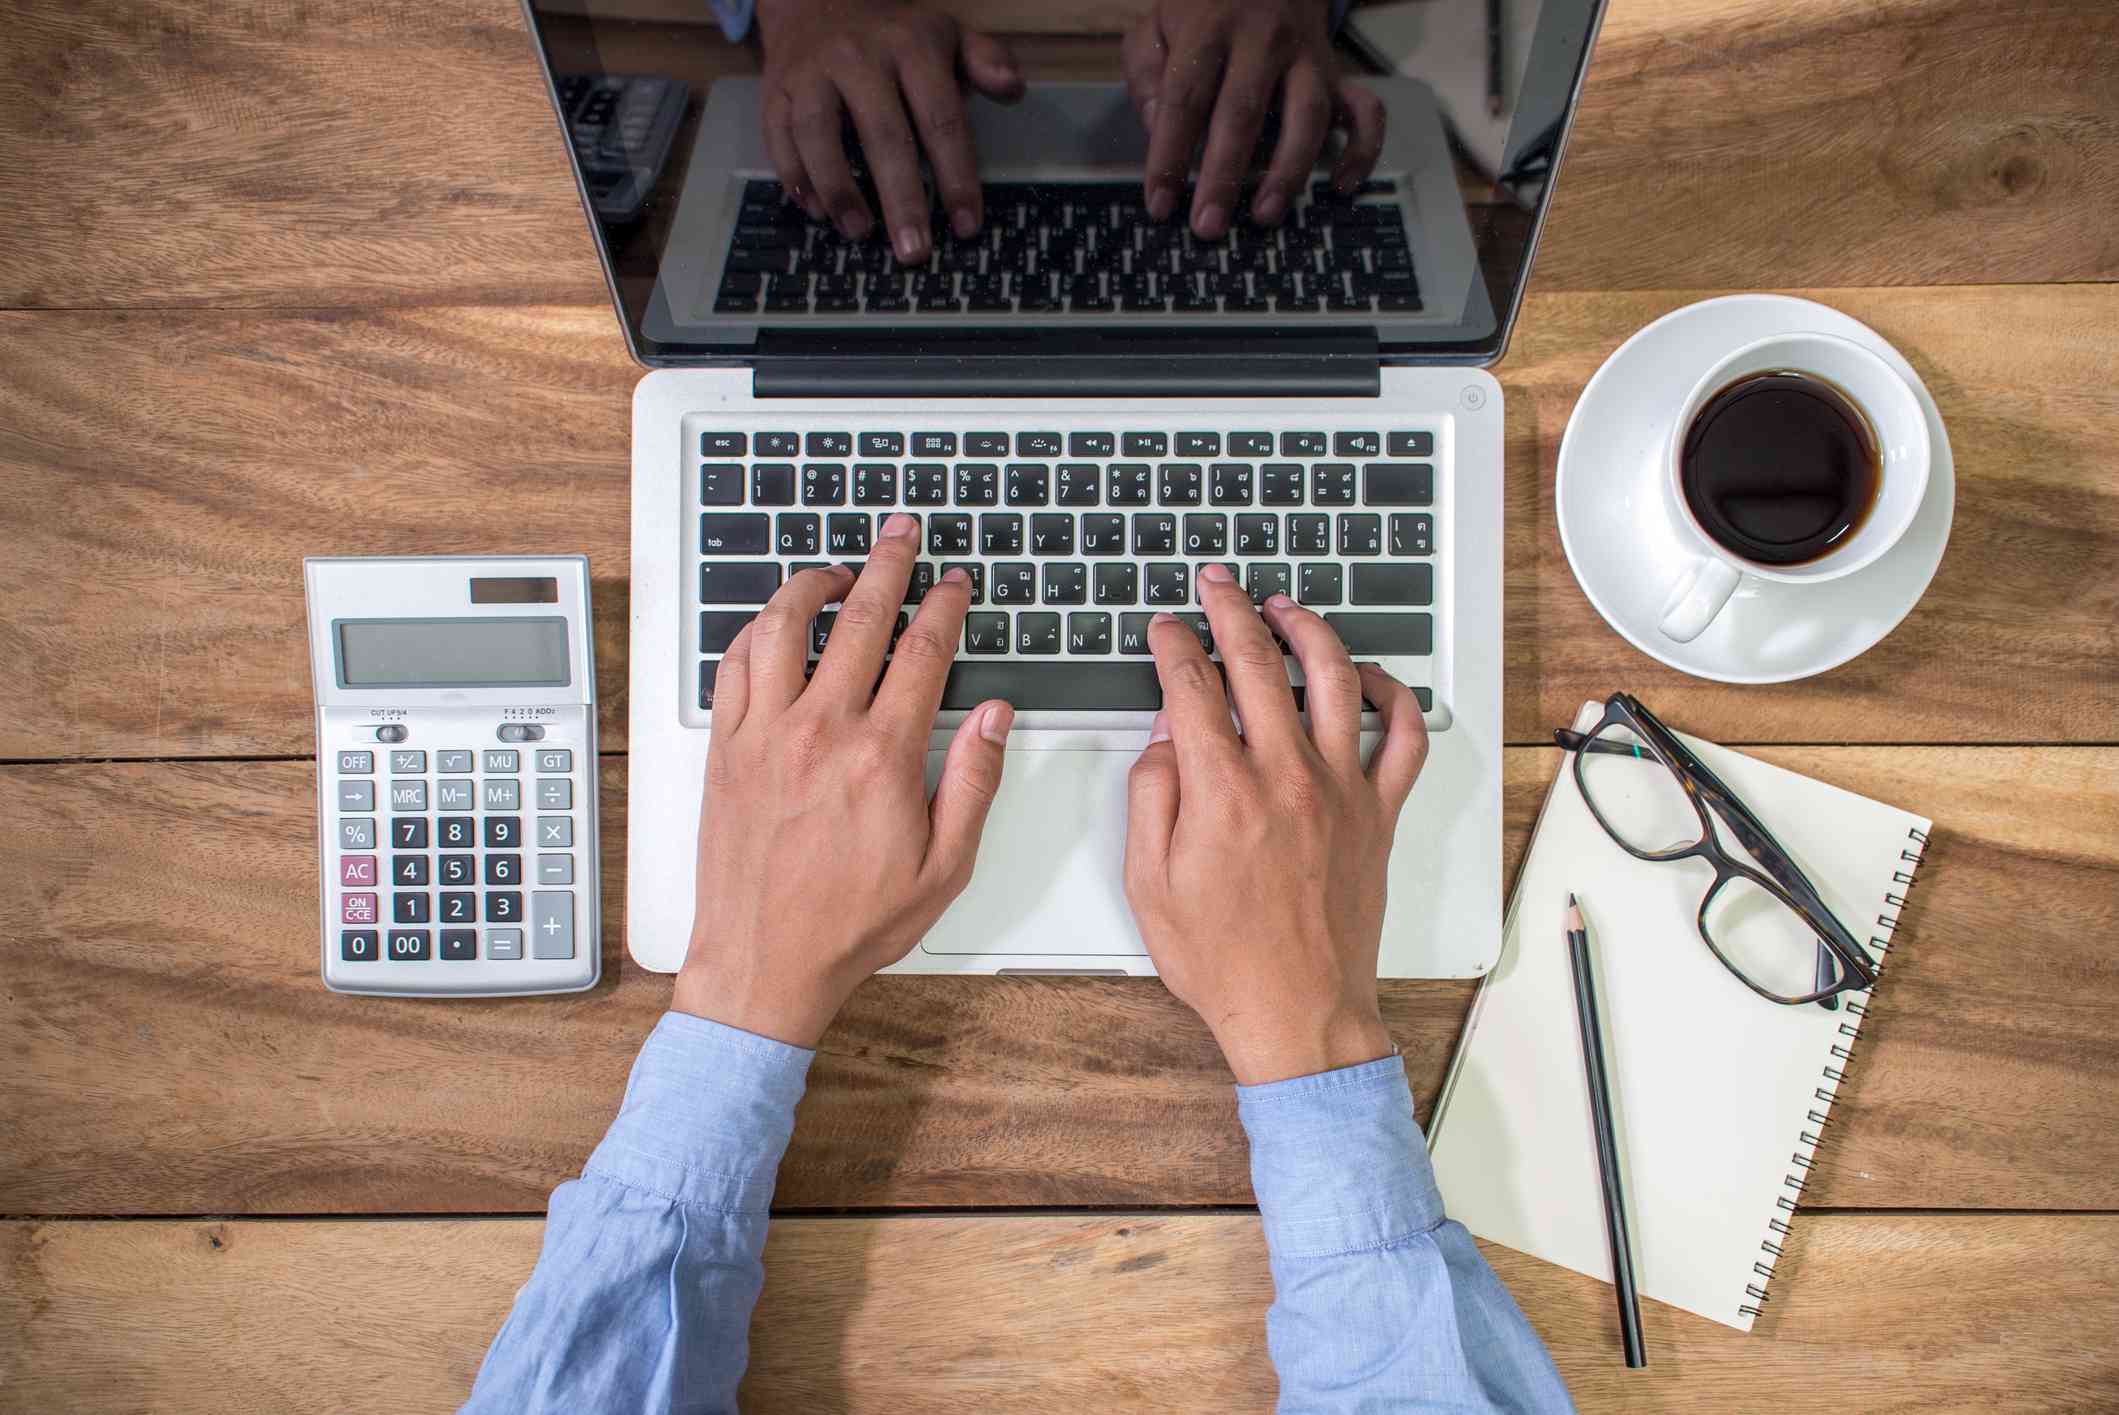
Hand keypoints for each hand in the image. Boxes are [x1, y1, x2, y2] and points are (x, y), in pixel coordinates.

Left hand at [673, 516, 1011, 1045]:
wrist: (764, 962)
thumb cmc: (851, 924)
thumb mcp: (944, 867)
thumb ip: (972, 783)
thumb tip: (994, 719)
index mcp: (881, 756)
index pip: (922, 652)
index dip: (943, 606)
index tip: (953, 584)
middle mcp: (819, 731)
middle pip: (858, 619)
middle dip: (887, 565)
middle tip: (901, 535)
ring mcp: (764, 735)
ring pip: (783, 626)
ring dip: (813, 583)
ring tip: (837, 569)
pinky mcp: (725, 749)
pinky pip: (734, 665)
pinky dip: (756, 630)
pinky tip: (773, 624)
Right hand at [755, 0, 1024, 263]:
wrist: (819, 0)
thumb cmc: (894, 36)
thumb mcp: (947, 36)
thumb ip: (985, 61)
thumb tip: (1013, 89)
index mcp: (912, 46)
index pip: (940, 119)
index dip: (955, 176)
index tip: (965, 225)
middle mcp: (859, 57)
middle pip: (883, 135)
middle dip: (901, 200)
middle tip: (914, 252)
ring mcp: (812, 72)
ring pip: (819, 134)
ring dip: (839, 190)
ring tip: (860, 233)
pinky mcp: (776, 89)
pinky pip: (779, 136)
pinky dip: (794, 176)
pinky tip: (815, 210)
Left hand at [1121, 0, 1385, 237]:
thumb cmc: (1204, 12)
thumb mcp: (1156, 27)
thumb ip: (1146, 75)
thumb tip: (1157, 128)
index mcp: (1210, 30)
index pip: (1186, 99)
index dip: (1170, 156)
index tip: (1160, 205)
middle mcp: (1263, 41)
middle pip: (1243, 113)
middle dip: (1224, 175)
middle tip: (1208, 227)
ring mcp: (1308, 58)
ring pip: (1307, 116)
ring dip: (1287, 171)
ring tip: (1264, 216)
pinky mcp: (1338, 74)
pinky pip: (1365, 112)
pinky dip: (1361, 150)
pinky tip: (1341, 186)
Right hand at [1123, 568, 1427, 1084]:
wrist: (1299, 1014)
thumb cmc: (1224, 961)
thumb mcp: (1150, 883)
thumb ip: (1153, 796)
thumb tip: (1166, 737)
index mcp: (1223, 792)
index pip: (1193, 686)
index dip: (1175, 645)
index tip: (1167, 629)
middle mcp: (1288, 778)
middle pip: (1258, 663)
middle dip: (1230, 611)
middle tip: (1217, 586)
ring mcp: (1342, 790)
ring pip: (1335, 679)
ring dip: (1308, 630)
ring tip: (1284, 608)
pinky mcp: (1379, 812)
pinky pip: (1405, 737)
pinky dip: (1393, 696)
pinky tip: (1368, 677)